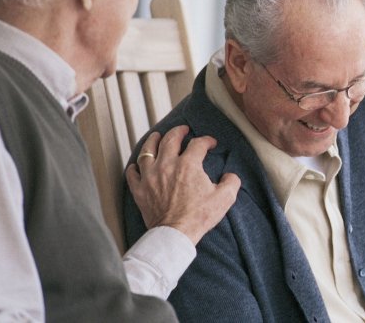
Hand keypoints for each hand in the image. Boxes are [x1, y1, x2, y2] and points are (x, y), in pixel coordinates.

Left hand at [126, 125, 239, 244]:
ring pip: (147, 150)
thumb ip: (231, 182)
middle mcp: (167, 165)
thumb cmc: (199, 216)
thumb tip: (230, 176)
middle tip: (183, 129)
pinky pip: (132, 173)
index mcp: (188, 164)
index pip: (198, 144)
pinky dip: (134, 167)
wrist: (175, 234)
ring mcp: (150, 176)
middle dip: (178, 131)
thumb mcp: (225, 198)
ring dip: (153, 140)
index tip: (210, 143)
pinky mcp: (139, 190)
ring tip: (156, 136)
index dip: (206, 141)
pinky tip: (137, 165)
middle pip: (170, 139)